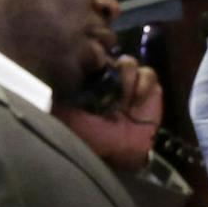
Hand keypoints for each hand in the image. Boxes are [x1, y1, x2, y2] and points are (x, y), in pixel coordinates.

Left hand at [53, 56, 160, 174]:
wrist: (120, 152)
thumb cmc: (91, 135)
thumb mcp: (67, 115)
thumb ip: (62, 95)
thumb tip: (58, 73)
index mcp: (86, 79)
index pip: (88, 57)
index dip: (90, 55)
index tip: (89, 66)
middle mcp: (107, 77)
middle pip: (109, 55)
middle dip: (109, 66)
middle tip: (107, 84)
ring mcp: (129, 82)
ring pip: (129, 62)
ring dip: (126, 77)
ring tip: (123, 99)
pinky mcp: (149, 88)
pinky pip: (148, 74)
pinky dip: (143, 85)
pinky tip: (136, 101)